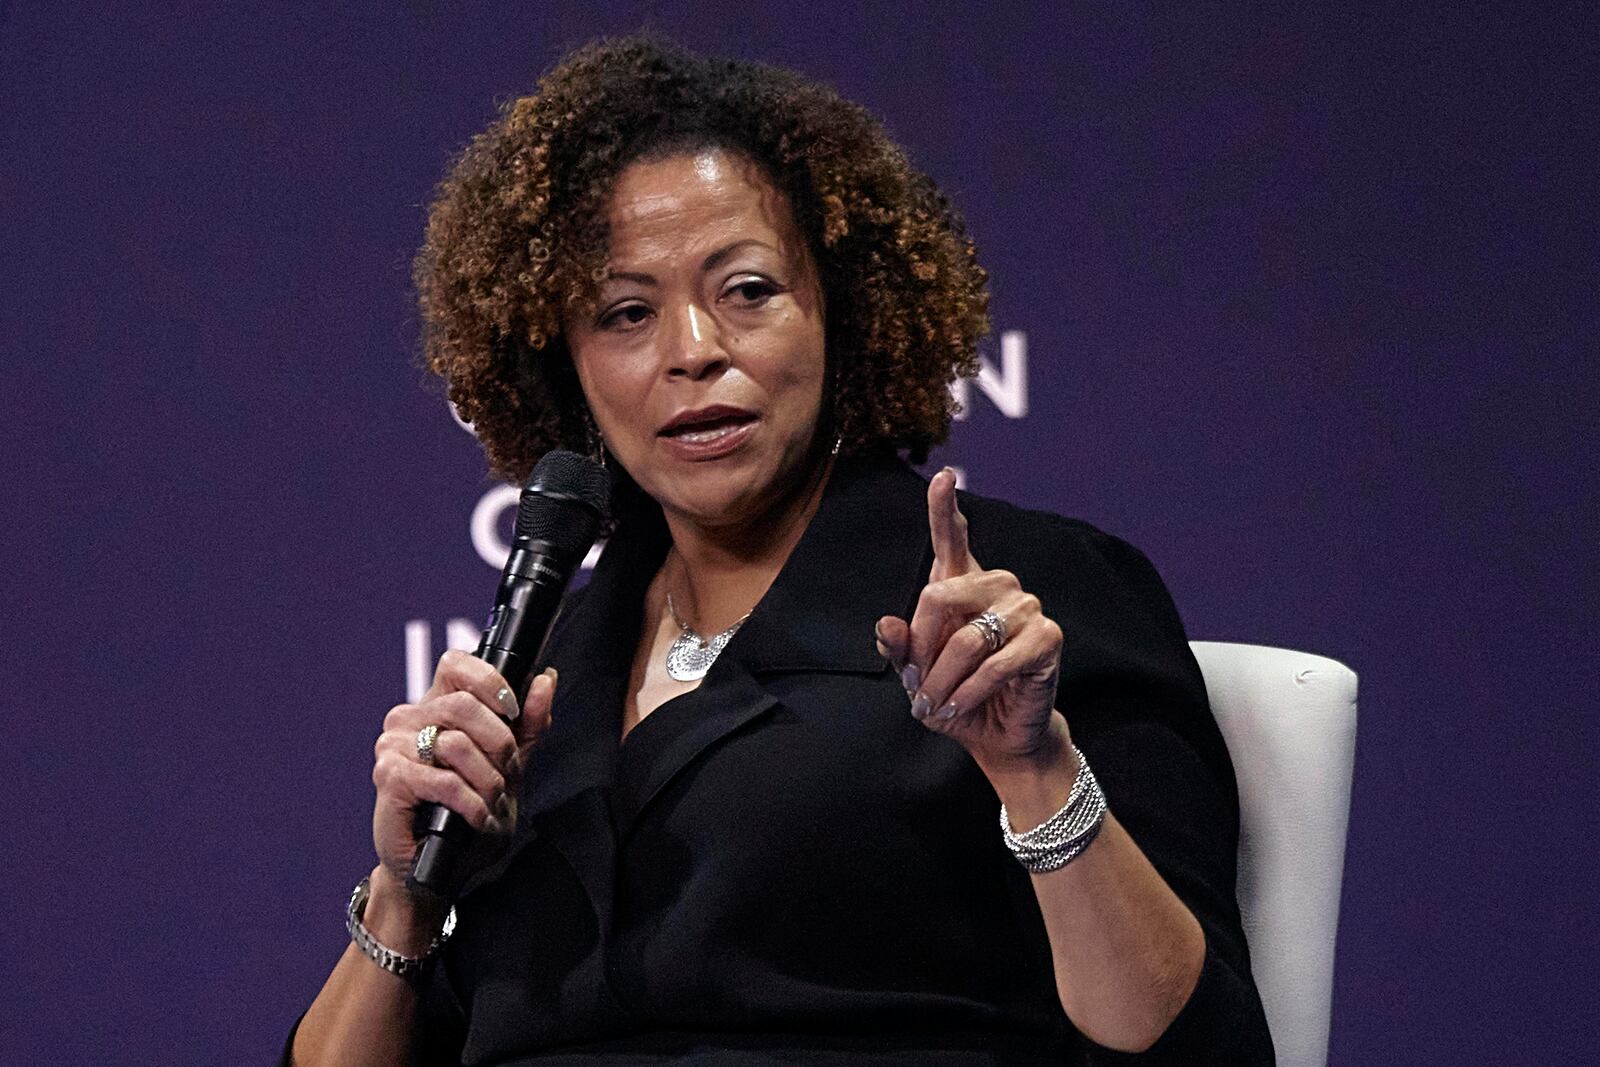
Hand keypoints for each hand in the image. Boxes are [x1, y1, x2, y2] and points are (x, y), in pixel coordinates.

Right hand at [369, 650, 554, 899]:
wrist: (440, 868)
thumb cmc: (469, 812)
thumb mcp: (510, 766)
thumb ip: (528, 724)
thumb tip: (545, 678)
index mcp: (435, 705)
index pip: (457, 663)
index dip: (491, 682)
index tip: (512, 712)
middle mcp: (408, 718)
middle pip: (464, 704)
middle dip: (500, 744)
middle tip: (507, 773)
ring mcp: (393, 746)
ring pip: (457, 743)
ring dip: (488, 779)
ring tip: (492, 801)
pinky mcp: (388, 778)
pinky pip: (444, 781)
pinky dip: (471, 803)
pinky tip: (477, 817)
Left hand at [876, 468, 1068, 773]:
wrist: (998, 736)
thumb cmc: (956, 697)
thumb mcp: (916, 676)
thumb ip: (900, 649)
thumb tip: (885, 625)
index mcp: (963, 584)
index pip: (952, 538)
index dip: (944, 508)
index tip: (943, 477)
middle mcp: (997, 585)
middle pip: (939, 594)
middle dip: (920, 647)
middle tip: (917, 686)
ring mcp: (1026, 607)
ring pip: (966, 637)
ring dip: (943, 678)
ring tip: (937, 703)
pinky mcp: (1047, 637)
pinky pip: (996, 662)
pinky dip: (970, 691)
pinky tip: (960, 706)